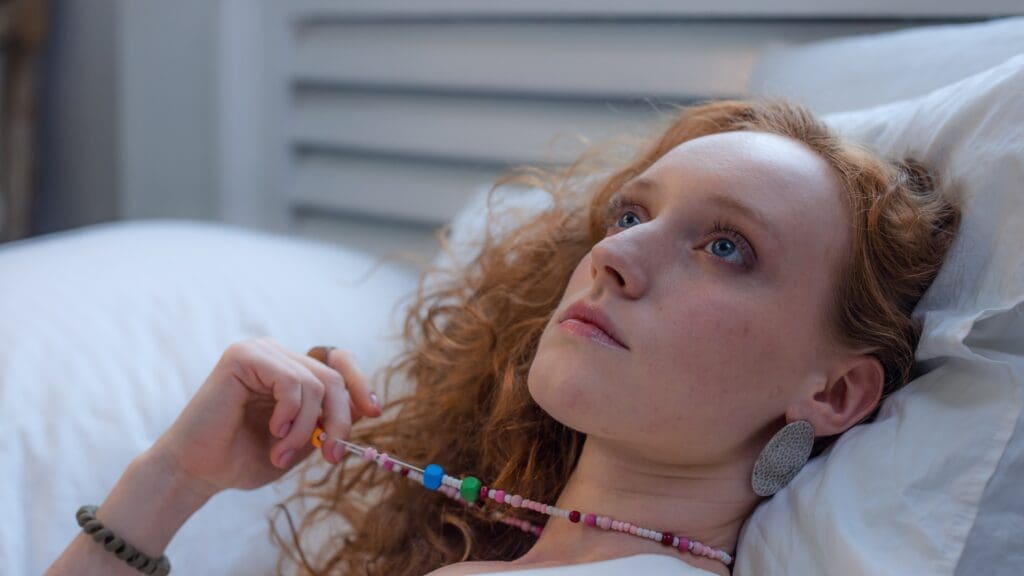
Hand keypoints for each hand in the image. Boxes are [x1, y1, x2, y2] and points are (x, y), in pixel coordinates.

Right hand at [149, 337, 381, 497]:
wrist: (198, 471)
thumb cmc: (244, 458)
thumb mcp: (302, 440)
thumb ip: (328, 420)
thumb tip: (368, 406)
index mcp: (290, 369)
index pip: (338, 361)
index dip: (360, 384)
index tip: (375, 412)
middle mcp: (277, 354)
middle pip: (334, 376)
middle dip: (340, 420)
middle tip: (331, 456)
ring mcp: (261, 351)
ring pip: (316, 384)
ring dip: (307, 429)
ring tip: (282, 454)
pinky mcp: (244, 356)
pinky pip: (292, 383)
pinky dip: (291, 416)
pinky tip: (273, 433)